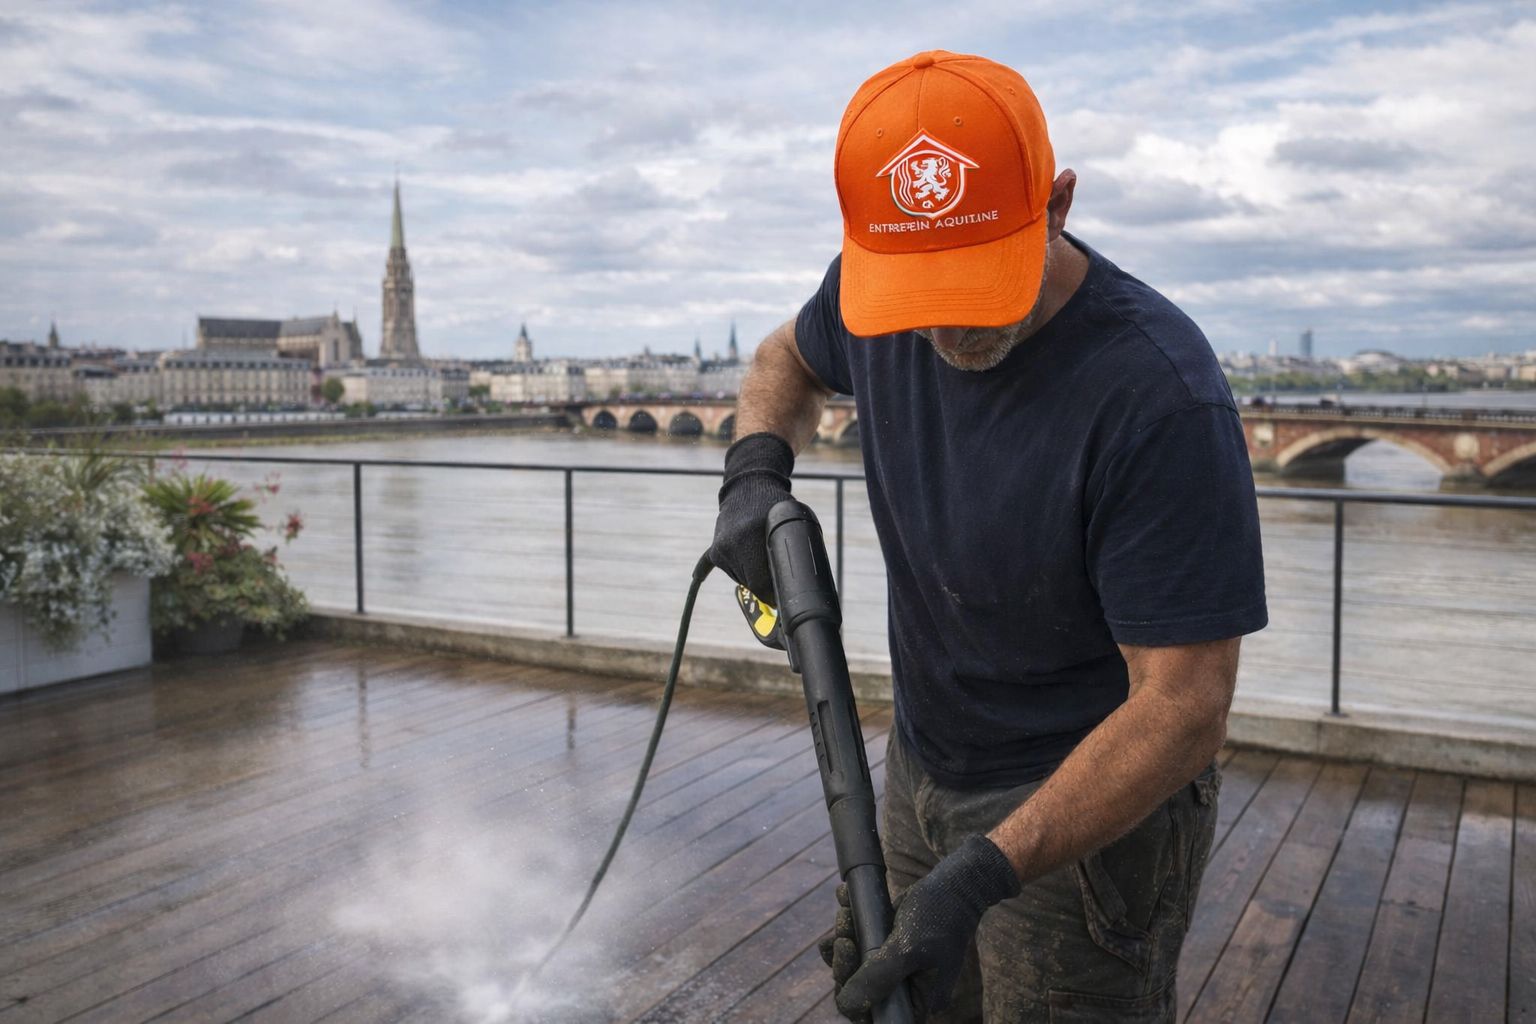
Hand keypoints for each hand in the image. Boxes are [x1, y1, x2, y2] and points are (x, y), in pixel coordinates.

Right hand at [709, 432, 793, 602]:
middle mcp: (731, 545)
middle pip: (751, 584)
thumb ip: (787, 551)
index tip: (781, 595)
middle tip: (774, 570)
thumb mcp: (786, 525)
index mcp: (750, 539)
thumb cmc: (773, 506)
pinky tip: (700, 578)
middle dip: (764, 583)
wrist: (749, 488)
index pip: (760, 584)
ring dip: (751, 574)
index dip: (774, 593)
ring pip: (740, 579)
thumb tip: (792, 585)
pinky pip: (707, 566)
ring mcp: (720, 549)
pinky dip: (704, 572)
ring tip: (758, 551)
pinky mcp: (714, 549)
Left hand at [835, 835, 1020, 1021]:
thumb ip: (878, 978)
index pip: (874, 1015)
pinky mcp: (889, 948)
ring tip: (846, 911)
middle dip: (845, 959)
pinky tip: (845, 901)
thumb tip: (847, 1005)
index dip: (851, 994)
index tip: (844, 958)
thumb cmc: (939, 917)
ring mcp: (896, 969)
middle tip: (843, 934)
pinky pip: (861, 943)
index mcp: (917, 1002)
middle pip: (860, 988)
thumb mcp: (908, 949)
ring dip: (845, 936)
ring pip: (856, 963)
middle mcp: (906, 990)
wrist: (953, 885)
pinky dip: (850, 923)